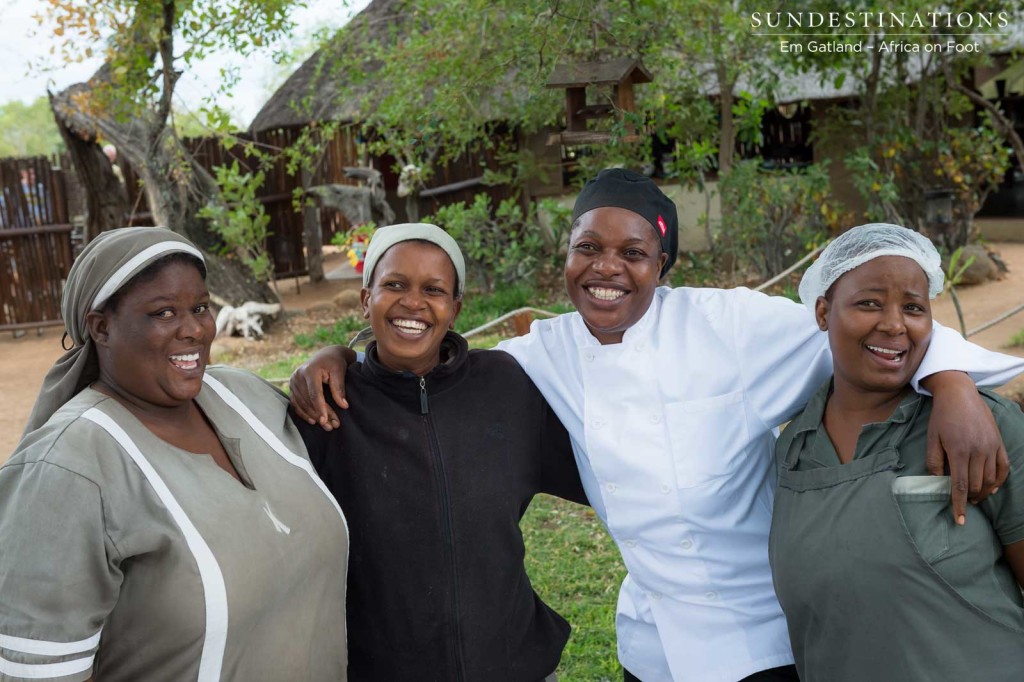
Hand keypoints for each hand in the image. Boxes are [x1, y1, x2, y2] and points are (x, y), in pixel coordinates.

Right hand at [289, 345, 355, 429]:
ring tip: (326, 426)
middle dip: (320, 415)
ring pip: (301, 404)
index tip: (326, 420)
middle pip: (308, 401)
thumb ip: (339, 388)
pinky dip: (303, 413)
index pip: (314, 393)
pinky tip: (313, 421)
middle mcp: (298, 376)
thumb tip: (343, 405)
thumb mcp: (339, 371)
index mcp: (309, 371)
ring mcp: (293, 382)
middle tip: (331, 426)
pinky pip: (295, 403)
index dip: (320, 408)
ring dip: (313, 416)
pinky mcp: (292, 387)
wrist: (326, 355)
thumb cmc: (334, 362)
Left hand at [923, 371, 1008, 524]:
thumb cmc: (941, 417)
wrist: (959, 394)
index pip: (961, 486)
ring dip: (983, 492)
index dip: (959, 505)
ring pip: (991, 479)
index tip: (959, 520)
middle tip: (963, 504)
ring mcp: (991, 446)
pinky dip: (999, 480)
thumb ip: (934, 462)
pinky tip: (992, 488)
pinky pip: (1003, 467)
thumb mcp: (931, 439)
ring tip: (974, 498)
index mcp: (959, 451)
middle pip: (977, 484)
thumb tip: (937, 482)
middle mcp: (978, 450)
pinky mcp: (999, 442)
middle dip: (970, 498)